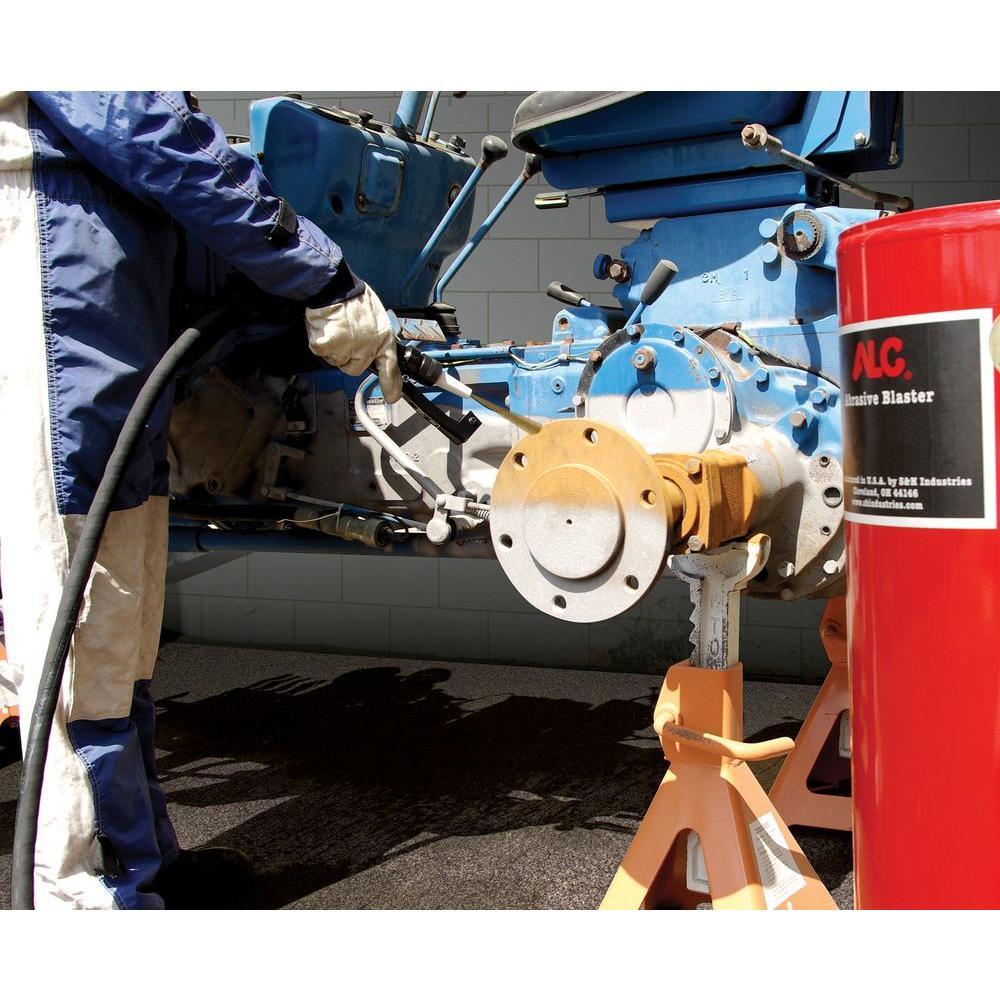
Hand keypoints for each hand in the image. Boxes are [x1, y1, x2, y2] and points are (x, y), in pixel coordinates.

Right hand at [305, 284, 401, 402]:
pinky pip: (323, 353)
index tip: (392, 396)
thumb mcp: (377, 316)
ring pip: (337, 361)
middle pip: (355, 367)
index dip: (391, 384)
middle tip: (345, 337)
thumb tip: (374, 349)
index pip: (390, 367)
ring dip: (334, 349)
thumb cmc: (355, 297)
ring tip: (337, 327)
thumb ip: (376, 336)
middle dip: (348, 356)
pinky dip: (321, 342)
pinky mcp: (330, 347)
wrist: (336, 287)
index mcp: (383, 338)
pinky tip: (326, 327)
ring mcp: (349, 349)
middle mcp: (368, 347)